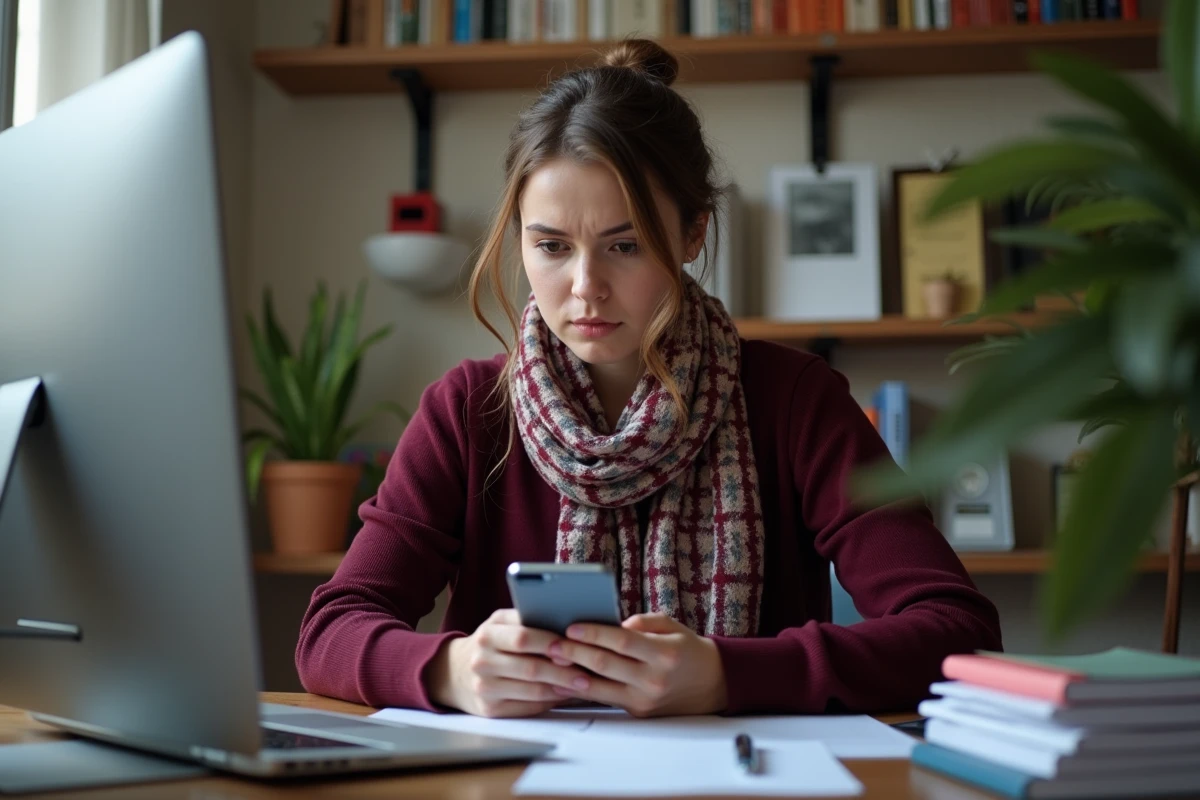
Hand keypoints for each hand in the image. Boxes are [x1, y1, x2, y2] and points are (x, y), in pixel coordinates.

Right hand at [426, 609, 592, 717]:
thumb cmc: (489, 643)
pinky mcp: (490, 710)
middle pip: (531, 668)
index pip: (522, 638)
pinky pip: (527, 706)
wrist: (454, 673)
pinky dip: (550, 701)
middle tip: (586, 672)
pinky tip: (564, 694)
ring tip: (582, 684)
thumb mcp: (499, 623)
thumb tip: (564, 622)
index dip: (549, 642)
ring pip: (532, 690)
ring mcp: (485, 688)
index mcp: (487, 635)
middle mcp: (482, 662)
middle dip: (563, 671)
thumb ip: (525, 619)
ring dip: (561, 688)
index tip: (574, 645)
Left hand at [548, 612, 727, 716]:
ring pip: (600, 687)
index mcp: (663, 653)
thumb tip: (613, 625)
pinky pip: (605, 699)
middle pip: (605, 665)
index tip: (570, 627)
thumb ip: (643, 622)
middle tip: (550, 643)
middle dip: (574, 653)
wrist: (712, 683)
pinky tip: (564, 681)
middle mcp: (653, 679)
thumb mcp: (672, 626)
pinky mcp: (638, 712)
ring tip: (550, 663)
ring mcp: (644, 700)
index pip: (621, 642)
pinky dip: (582, 691)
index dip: (593, 634)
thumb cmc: (686, 649)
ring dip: (571, 675)